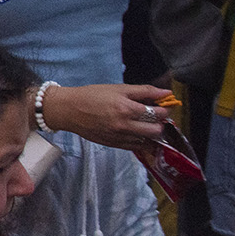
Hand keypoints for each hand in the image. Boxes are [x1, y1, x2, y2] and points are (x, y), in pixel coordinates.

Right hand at [44, 82, 172, 149]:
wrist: (68, 110)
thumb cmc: (91, 95)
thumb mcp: (118, 88)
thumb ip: (144, 91)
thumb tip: (166, 93)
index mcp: (127, 109)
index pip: (158, 113)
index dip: (165, 110)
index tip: (164, 107)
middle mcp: (125, 125)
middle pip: (156, 131)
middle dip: (161, 124)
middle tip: (157, 117)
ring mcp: (119, 137)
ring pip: (147, 141)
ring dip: (151, 134)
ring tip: (147, 125)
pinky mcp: (113, 144)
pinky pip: (135, 147)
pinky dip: (140, 141)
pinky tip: (136, 132)